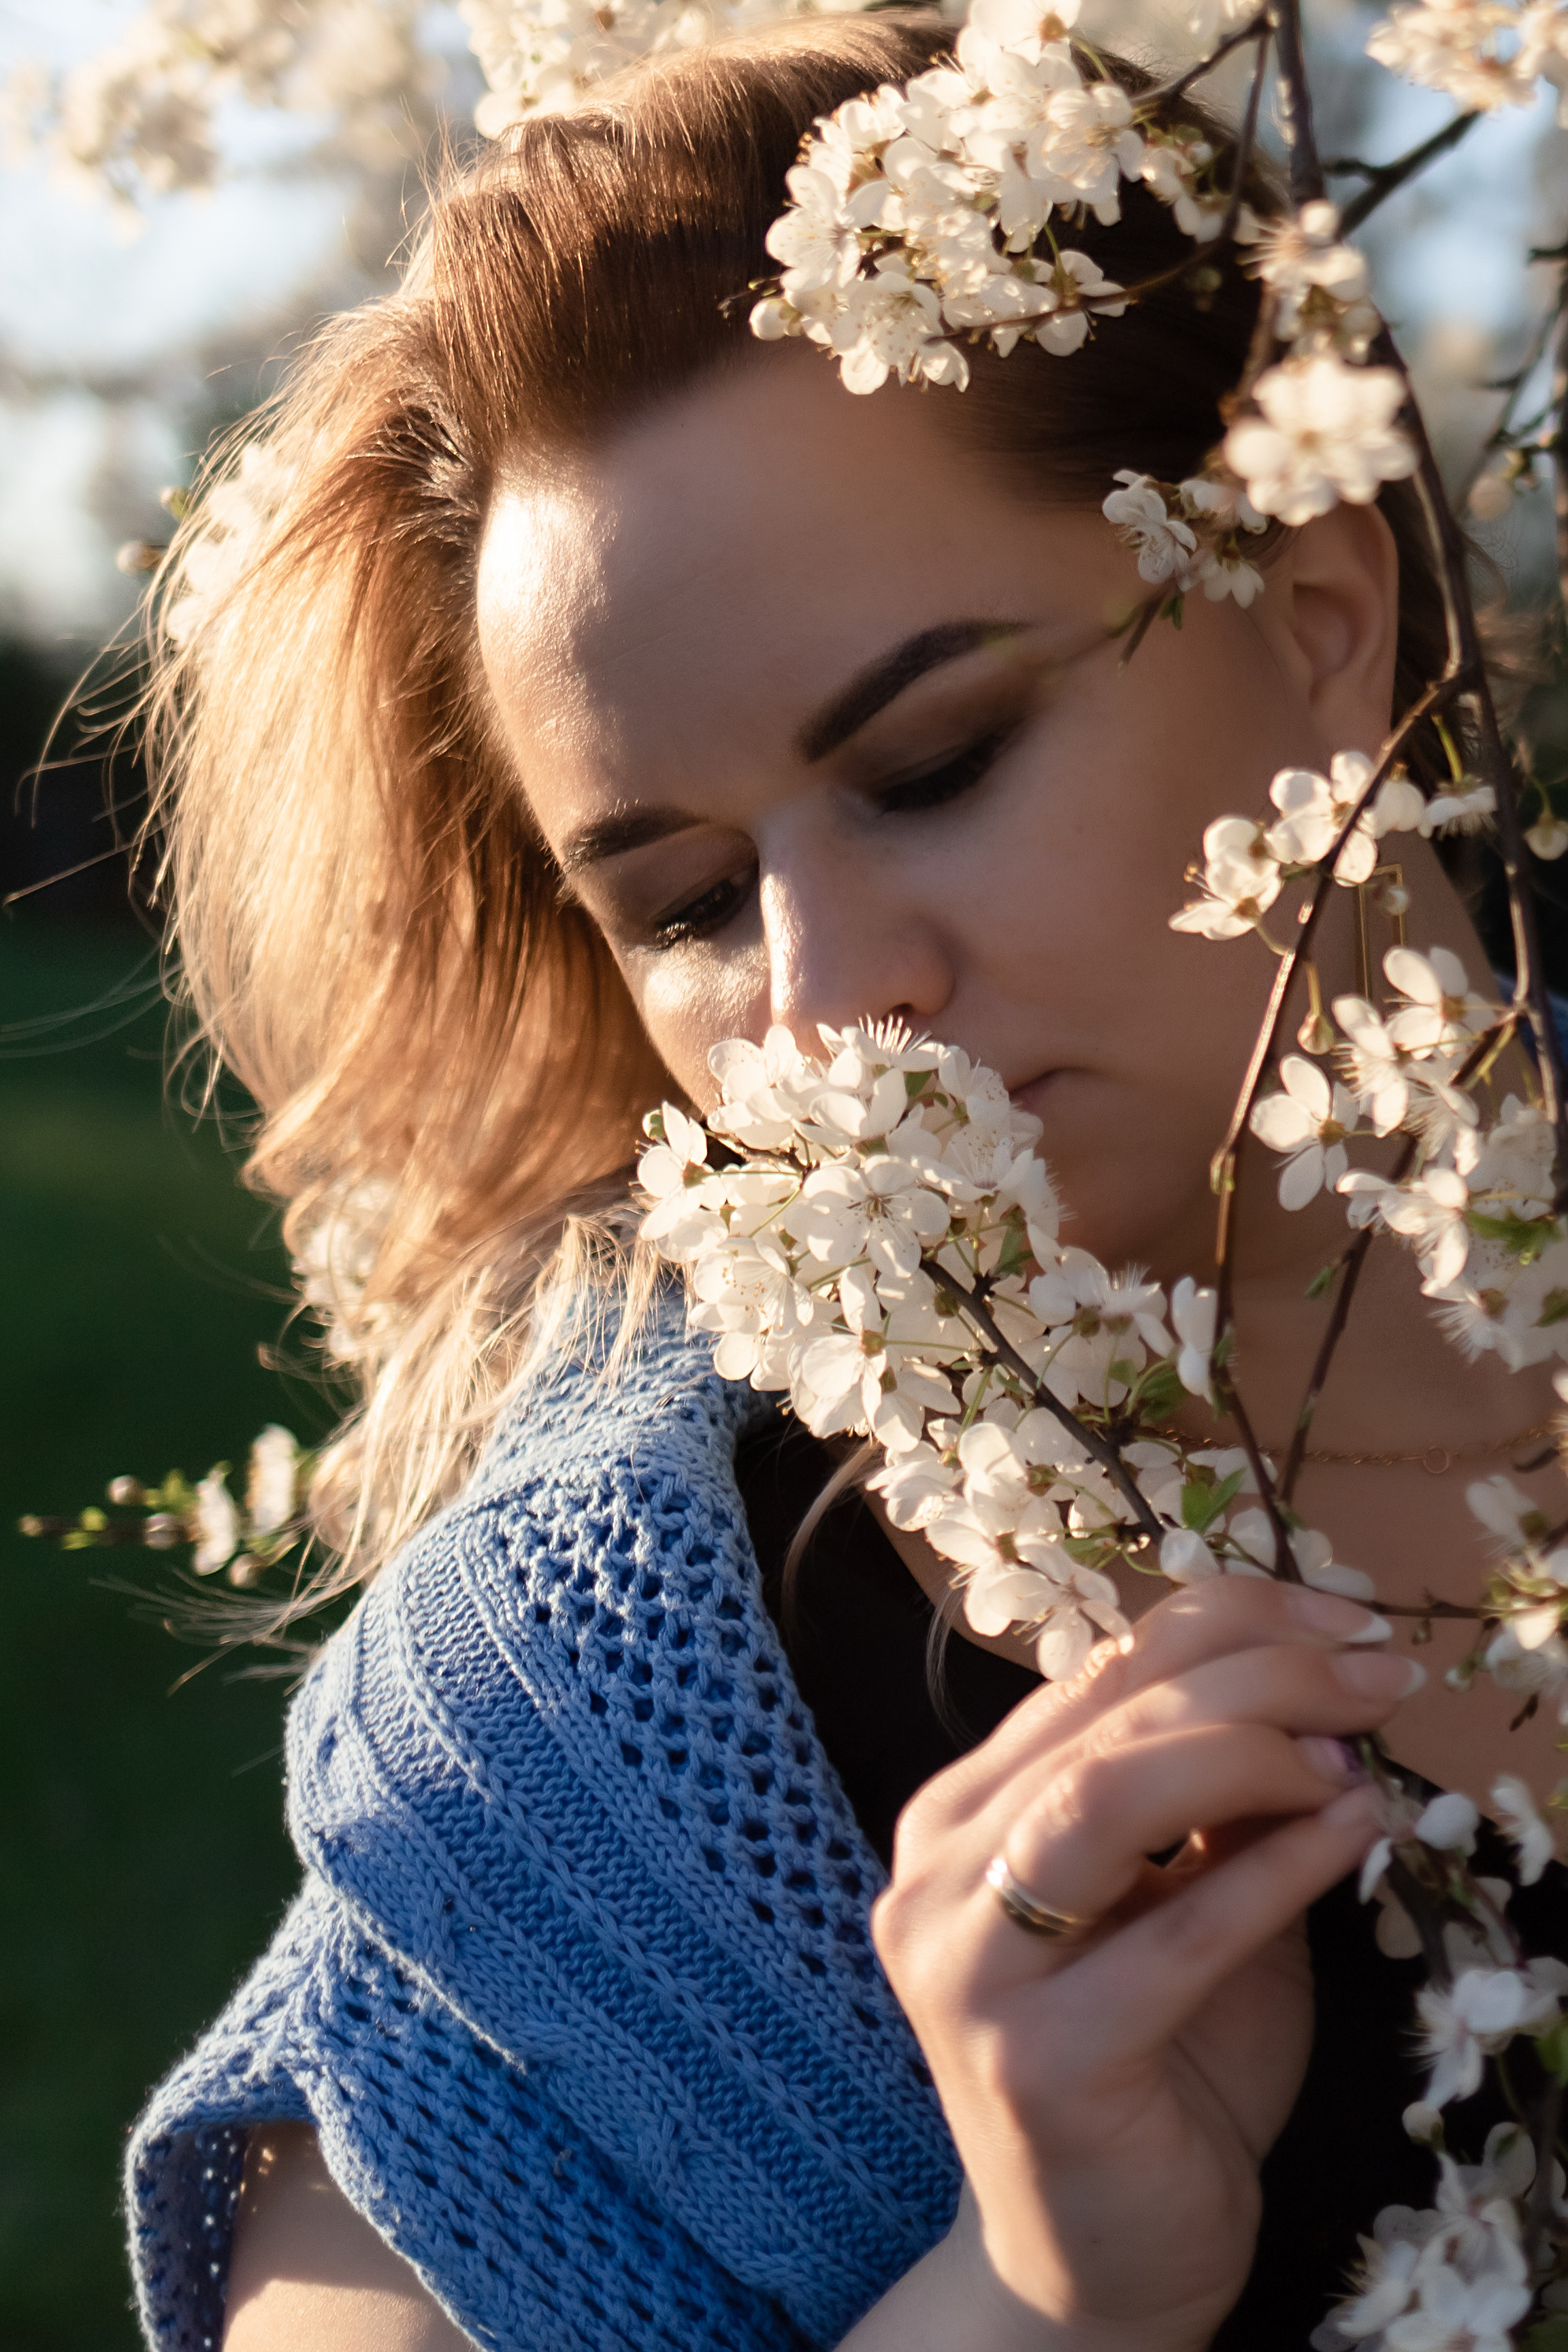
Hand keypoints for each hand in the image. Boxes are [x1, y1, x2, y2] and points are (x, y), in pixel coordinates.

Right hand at [866, 1578, 1416, 2351]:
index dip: (1230, 1621)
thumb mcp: (1190, 1900)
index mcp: (964, 1810)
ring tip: (1357, 1755)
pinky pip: (1175, 1933)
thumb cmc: (1159, 2066)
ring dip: (1255, 1748)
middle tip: (1382, 1675)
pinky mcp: (1036, 2059)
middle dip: (1265, 1673)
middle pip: (1107, 1715)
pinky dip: (1277, 1868)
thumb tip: (1322, 1692)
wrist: (1104, 2261)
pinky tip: (1354, 1832)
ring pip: (1107, 1791)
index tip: (1347, 1623)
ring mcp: (971, 1963)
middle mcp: (938, 1869)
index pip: (1097, 1667)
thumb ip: (1221, 1802)